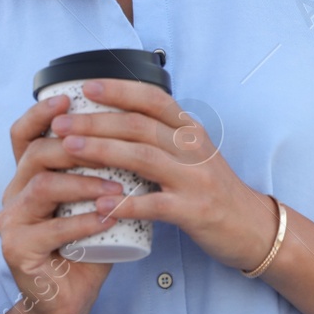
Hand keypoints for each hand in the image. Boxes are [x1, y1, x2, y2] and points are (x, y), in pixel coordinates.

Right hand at [0, 93, 127, 313]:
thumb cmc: (88, 244)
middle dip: (78, 145)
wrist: (67, 299)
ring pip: (43, 186)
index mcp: (30, 175)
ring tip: (118, 187)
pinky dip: (84, 221)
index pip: (25, 133)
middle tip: (114, 146)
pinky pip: (51, 229)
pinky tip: (109, 218)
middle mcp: (14, 193)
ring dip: (85, 182)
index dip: (42, 113)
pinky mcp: (18, 250)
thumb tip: (143, 127)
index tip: (70, 99)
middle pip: (37, 153)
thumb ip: (106, 167)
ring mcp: (12, 222)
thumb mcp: (96, 199)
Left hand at [52, 79, 276, 272]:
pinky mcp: (194, 211)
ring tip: (69, 150)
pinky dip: (126, 204)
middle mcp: (193, 148)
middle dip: (96, 121)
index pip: (153, 99)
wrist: (252, 226)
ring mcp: (194, 179)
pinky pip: (155, 205)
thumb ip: (163, 137)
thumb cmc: (213, 189)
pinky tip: (101, 205)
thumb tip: (116, 121)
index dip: (119, 90)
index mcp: (190, 130)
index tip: (86, 87)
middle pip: (139, 125)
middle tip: (61, 123)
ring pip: (143, 157)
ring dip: (102, 151)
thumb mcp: (193, 154)